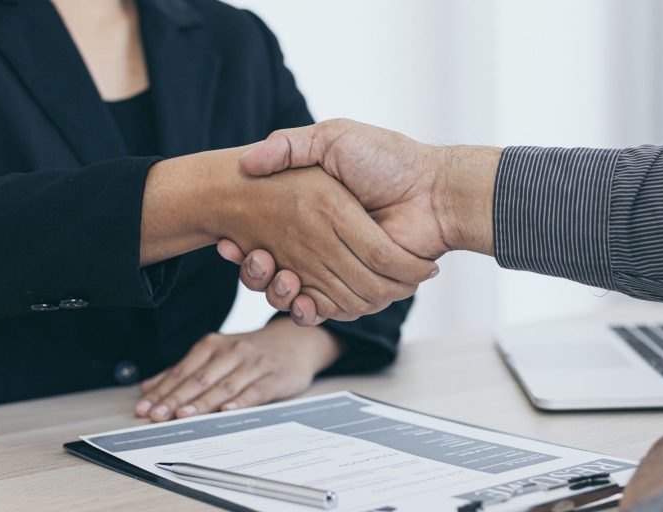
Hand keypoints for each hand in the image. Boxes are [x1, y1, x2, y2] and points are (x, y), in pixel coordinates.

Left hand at [134, 318, 342, 421]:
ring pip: (224, 385)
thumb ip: (185, 370)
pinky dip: (241, 401)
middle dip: (175, 398)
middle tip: (157, 415)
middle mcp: (232, 351)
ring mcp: (255, 364)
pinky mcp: (275, 377)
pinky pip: (256, 391)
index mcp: (214, 345)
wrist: (297, 341)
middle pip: (200, 379)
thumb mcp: (218, 354)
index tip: (145, 407)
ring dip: (202, 402)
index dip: (163, 390)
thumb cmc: (252, 352)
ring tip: (183, 415)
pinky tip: (227, 410)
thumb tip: (148, 387)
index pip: (183, 370)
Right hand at [149, 146, 437, 322]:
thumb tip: (245, 161)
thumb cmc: (387, 158)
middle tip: (251, 258)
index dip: (243, 245)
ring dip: (276, 291)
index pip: (266, 237)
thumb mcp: (332, 138)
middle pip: (274, 272)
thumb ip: (289, 146)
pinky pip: (327, 309)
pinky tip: (297, 296)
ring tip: (272, 273)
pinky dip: (308, 309)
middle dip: (255, 272)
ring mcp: (341, 268)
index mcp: (313, 213)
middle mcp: (323, 244)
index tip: (228, 241)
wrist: (434, 189)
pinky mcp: (361, 289)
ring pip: (294, 295)